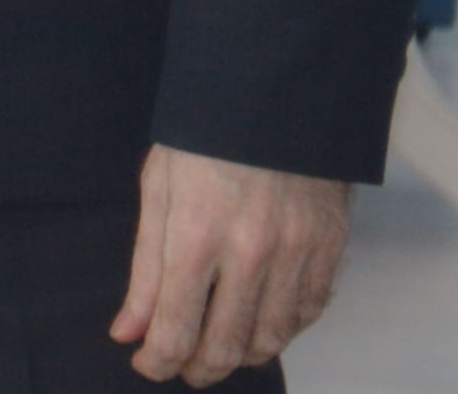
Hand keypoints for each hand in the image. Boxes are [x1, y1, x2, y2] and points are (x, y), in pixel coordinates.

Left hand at [111, 145, 346, 383]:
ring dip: (240, 356)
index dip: (157, 362)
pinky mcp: (329, 247)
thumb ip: (145, 270)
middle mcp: (250, 252)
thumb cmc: (205, 137)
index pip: (176, 332)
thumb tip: (128, 332)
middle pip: (225, 348)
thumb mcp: (159, 190)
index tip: (148, 362)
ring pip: (269, 340)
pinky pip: (307, 314)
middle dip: (197, 370)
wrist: (275, 90)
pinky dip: (282, 329)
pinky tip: (261, 320)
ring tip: (220, 347)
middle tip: (183, 365)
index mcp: (196, 234)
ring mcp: (296, 252)